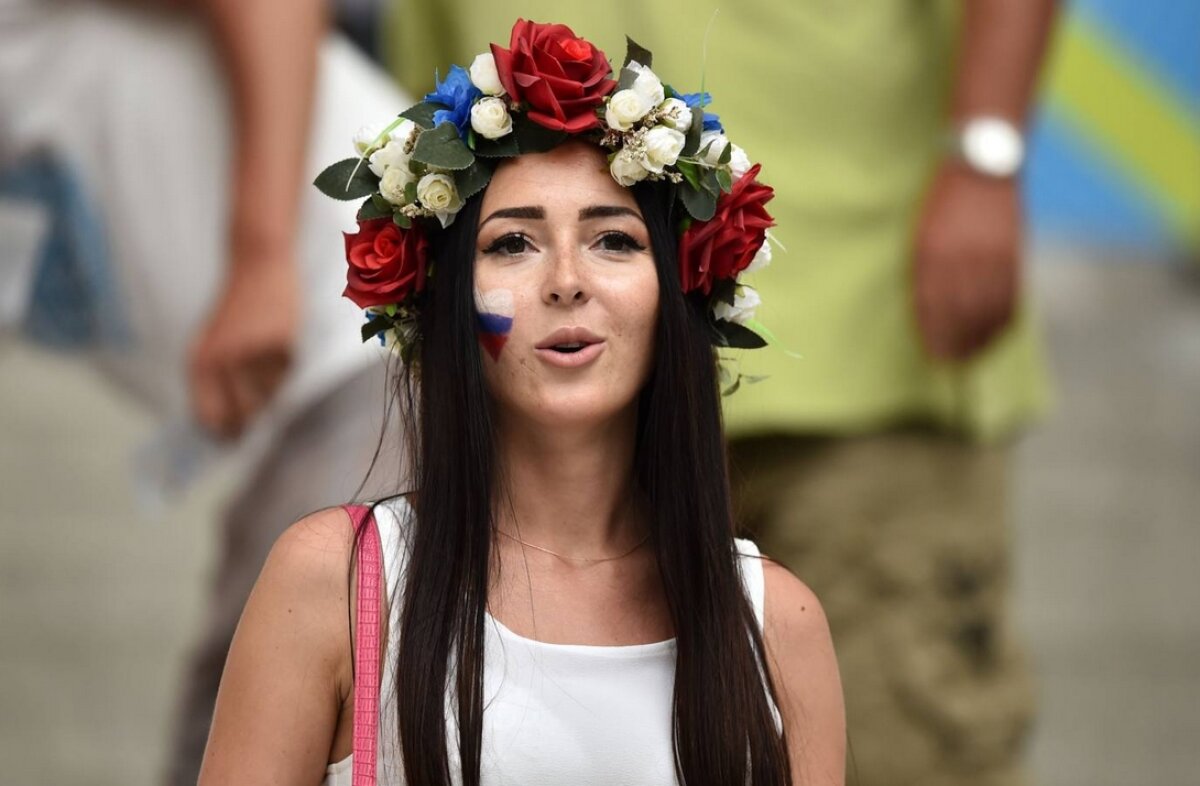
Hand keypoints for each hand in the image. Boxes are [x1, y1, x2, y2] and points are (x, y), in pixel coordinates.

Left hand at [188, 247, 299, 438]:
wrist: (259, 264)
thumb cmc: (236, 308)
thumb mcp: (210, 343)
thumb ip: (211, 383)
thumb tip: (223, 429)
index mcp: (199, 361)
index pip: (208, 418)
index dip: (221, 435)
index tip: (232, 442)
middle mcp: (223, 360)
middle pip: (244, 414)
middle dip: (251, 422)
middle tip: (256, 422)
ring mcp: (253, 352)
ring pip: (270, 395)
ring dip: (272, 388)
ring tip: (266, 363)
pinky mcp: (282, 343)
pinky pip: (288, 373)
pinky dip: (286, 366)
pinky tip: (279, 345)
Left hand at [912, 162, 1021, 361]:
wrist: (982, 162)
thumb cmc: (943, 198)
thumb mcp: (923, 231)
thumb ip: (924, 267)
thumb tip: (925, 308)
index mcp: (932, 250)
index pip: (931, 304)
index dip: (933, 333)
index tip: (932, 353)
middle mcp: (962, 255)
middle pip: (959, 312)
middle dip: (954, 342)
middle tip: (950, 362)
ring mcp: (991, 254)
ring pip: (986, 308)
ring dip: (979, 337)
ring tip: (972, 356)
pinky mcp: (1013, 251)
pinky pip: (1009, 294)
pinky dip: (1003, 319)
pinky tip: (996, 333)